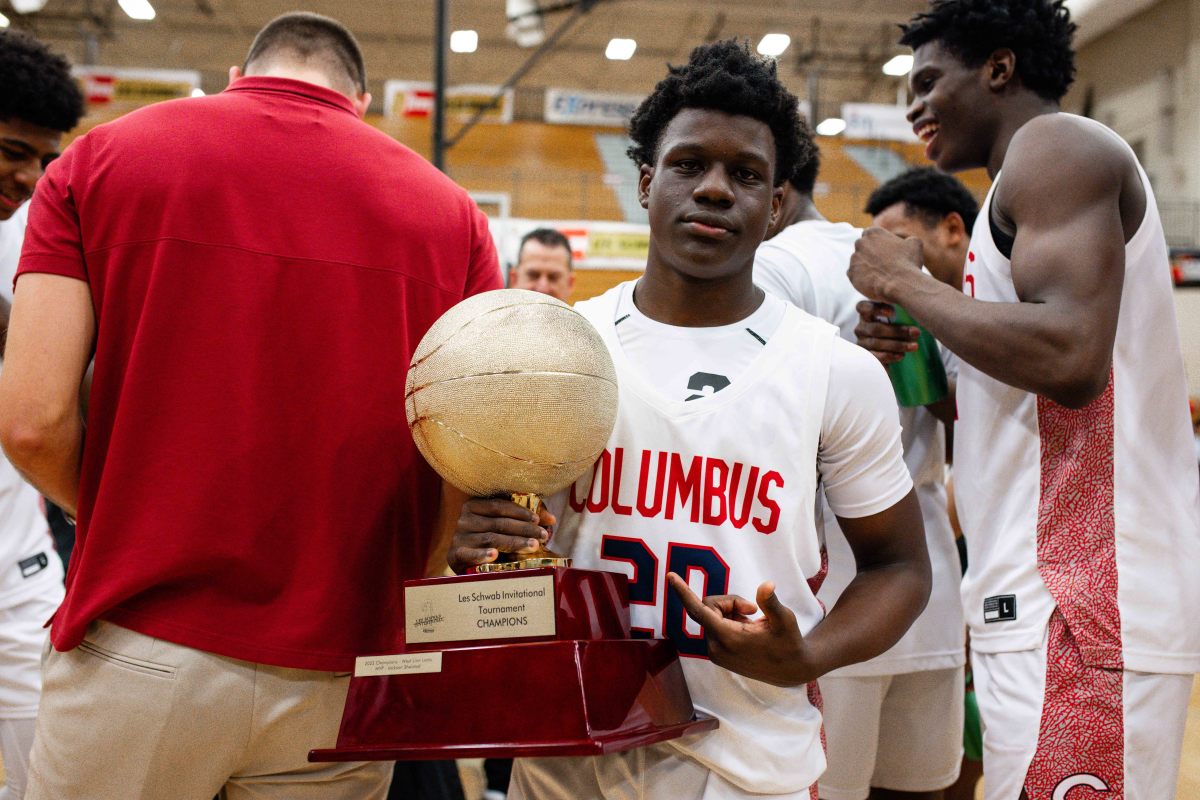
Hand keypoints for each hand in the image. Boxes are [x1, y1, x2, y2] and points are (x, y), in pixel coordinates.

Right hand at [447, 498, 555, 573]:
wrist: (466, 564)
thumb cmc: (491, 541)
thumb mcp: (506, 527)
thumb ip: (526, 520)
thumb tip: (552, 519)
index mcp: (474, 506)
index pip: (499, 505)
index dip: (519, 512)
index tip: (538, 520)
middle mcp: (464, 519)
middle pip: (498, 522)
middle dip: (523, 529)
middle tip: (543, 536)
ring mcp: (459, 537)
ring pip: (491, 538)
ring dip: (514, 542)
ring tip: (533, 545)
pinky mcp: (454, 554)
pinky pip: (470, 553)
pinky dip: (482, 554)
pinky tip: (495, 555)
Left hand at [667, 574, 818, 686]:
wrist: (790, 669)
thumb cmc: (788, 641)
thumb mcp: (785, 619)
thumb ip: (771, 602)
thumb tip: (766, 584)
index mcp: (729, 637)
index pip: (699, 610)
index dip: (683, 592)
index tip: (670, 576)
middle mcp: (716, 647)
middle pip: (708, 607)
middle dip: (728, 602)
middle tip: (752, 608)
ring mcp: (715, 653)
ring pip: (711, 616)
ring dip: (730, 612)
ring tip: (752, 622)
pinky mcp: (717, 655)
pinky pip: (714, 626)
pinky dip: (728, 620)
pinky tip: (747, 629)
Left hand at [848, 227, 923, 301]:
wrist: (900, 284)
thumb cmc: (908, 263)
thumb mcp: (915, 244)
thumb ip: (908, 239)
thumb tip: (907, 241)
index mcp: (873, 232)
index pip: (870, 234)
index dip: (877, 243)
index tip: (884, 251)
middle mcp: (860, 243)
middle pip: (862, 247)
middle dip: (869, 254)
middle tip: (880, 263)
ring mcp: (854, 258)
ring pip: (858, 261)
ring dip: (865, 266)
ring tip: (878, 274)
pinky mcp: (851, 273)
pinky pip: (853, 274)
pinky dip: (861, 277)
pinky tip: (872, 281)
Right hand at [854, 300, 919, 365]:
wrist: (896, 351)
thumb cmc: (898, 328)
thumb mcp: (899, 317)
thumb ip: (899, 308)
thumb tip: (911, 300)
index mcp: (866, 314)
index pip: (863, 307)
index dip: (875, 309)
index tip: (892, 312)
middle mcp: (862, 327)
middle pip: (875, 329)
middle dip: (897, 331)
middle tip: (916, 332)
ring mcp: (862, 342)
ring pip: (876, 343)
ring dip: (897, 345)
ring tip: (914, 346)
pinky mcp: (866, 357)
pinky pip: (874, 357)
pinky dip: (888, 356)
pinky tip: (901, 355)